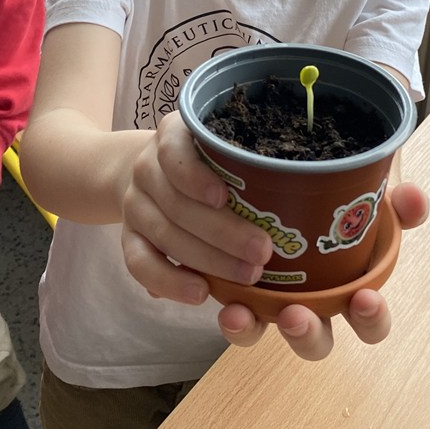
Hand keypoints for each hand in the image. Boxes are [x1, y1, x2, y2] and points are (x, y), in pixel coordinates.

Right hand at [121, 111, 271, 302]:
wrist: (147, 170)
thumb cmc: (202, 158)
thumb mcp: (216, 141)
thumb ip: (242, 154)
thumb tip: (300, 176)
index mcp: (172, 135)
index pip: (173, 151)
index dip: (194, 175)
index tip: (223, 196)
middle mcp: (147, 167)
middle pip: (178, 204)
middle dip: (223, 231)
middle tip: (264, 251)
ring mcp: (136, 204)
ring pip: (165, 236)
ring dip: (208, 260)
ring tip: (247, 276)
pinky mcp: (129, 237)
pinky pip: (139, 264)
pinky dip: (169, 281)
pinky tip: (200, 293)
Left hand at [215, 181, 428, 360]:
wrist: (293, 176)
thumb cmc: (346, 200)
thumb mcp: (376, 196)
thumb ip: (398, 201)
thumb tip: (413, 199)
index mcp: (352, 292)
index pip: (370, 323)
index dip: (370, 320)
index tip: (365, 299)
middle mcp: (312, 306)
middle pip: (315, 341)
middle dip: (306, 335)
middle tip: (295, 316)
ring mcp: (271, 300)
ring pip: (262, 331)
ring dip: (250, 330)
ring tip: (239, 313)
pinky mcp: (236, 285)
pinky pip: (229, 309)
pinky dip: (224, 309)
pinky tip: (215, 294)